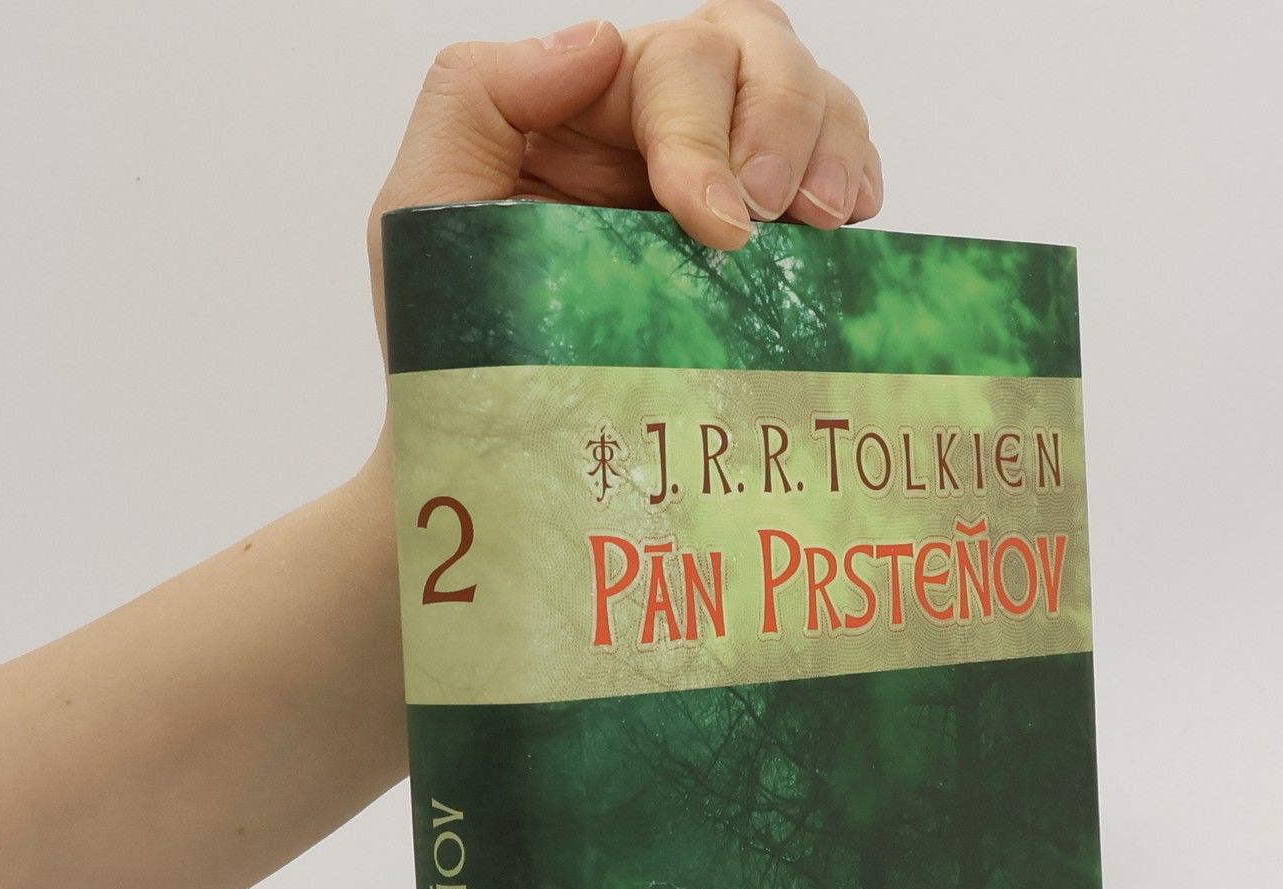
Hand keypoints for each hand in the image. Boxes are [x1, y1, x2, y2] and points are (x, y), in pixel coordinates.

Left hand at [367, 3, 883, 329]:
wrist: (496, 454)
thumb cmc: (453, 337)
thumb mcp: (423, 208)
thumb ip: (476, 98)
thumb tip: (595, 38)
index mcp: (589, 107)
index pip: (672, 63)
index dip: (704, 129)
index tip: (714, 223)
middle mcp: (665, 128)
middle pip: (757, 51)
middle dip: (781, 119)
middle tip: (779, 215)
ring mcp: (726, 183)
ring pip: (814, 99)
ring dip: (834, 145)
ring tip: (826, 223)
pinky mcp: (768, 248)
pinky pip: (840, 172)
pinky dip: (859, 181)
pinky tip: (847, 233)